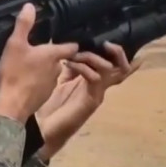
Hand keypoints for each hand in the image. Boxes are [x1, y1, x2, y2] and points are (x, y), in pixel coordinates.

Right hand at [0, 4, 78, 123]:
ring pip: (50, 73)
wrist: (12, 105)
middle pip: (59, 59)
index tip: (65, 38)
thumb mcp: (15, 45)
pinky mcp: (43, 97)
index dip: (70, 42)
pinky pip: (43, 86)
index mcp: (52, 55)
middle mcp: (57, 69)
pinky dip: (37, 82)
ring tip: (29, 66)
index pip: (71, 47)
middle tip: (37, 51)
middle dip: (50, 56)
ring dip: (43, 70)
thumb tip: (30, 6)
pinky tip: (25, 82)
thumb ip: (24, 25)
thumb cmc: (15, 72)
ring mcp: (51, 85)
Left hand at [35, 42, 141, 158]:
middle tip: (107, 43)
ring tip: (76, 53)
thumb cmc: (50, 105)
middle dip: (118, 53)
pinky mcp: (92, 101)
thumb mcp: (61, 79)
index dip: (117, 52)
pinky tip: (69, 64)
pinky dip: (83, 68)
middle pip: (122, 68)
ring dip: (93, 57)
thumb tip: (72, 48)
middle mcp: (99, 86)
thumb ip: (70, 66)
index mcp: (93, 80)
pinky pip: (95, 78)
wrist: (43, 128)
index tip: (110, 38)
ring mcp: (98, 94)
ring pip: (110, 70)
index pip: (114, 64)